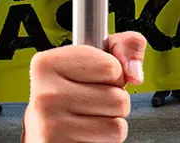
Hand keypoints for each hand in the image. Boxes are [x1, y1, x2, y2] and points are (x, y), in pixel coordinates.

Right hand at [23, 32, 146, 142]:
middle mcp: (45, 94)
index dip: (114, 75)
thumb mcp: (98, 55)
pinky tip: (85, 134)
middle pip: (118, 99)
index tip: (95, 78)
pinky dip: (103, 141)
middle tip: (92, 102)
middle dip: (115, 101)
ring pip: (117, 126)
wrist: (44, 128)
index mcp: (47, 63)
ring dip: (111, 123)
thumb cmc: (73, 89)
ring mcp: (50, 126)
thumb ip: (125, 46)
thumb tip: (135, 73)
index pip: (112, 68)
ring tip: (90, 118)